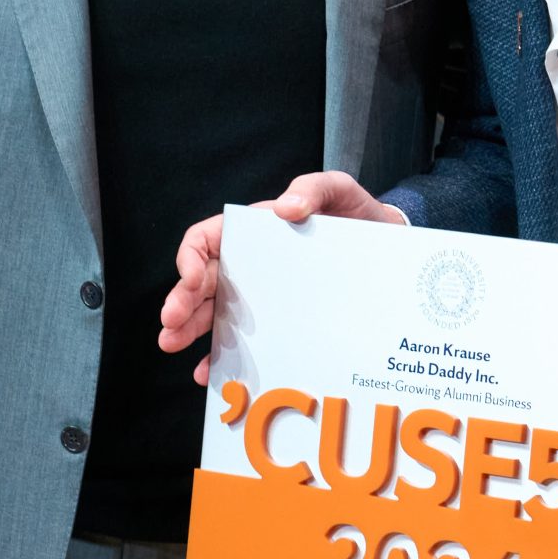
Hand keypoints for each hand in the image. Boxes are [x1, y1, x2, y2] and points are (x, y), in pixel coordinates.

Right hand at [157, 172, 408, 383]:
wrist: (387, 248)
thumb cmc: (359, 216)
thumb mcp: (340, 192)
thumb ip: (315, 188)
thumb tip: (285, 207)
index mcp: (257, 232)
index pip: (208, 239)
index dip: (190, 257)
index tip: (188, 279)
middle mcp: (253, 264)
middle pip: (203, 281)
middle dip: (180, 302)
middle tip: (170, 326)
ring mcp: (264, 294)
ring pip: (215, 311)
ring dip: (190, 329)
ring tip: (172, 344)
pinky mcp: (280, 320)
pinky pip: (244, 339)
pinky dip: (224, 354)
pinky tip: (210, 370)